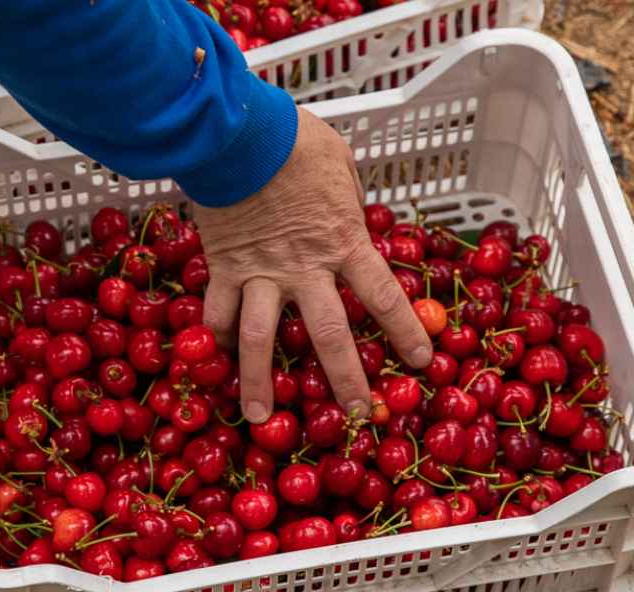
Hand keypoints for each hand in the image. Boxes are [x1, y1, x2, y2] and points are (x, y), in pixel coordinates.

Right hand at [198, 108, 432, 423]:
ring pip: (259, 339)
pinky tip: (213, 360)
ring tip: (258, 419)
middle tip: (355, 417)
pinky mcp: (222, 267)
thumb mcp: (341, 166)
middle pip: (329, 336)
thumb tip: (350, 221)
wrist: (238, 130)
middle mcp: (305, 268)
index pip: (384, 296)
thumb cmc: (294, 139)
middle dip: (345, 380)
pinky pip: (215, 312)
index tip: (420, 362)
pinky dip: (213, 338)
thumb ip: (348, 204)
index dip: (405, 332)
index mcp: (344, 241)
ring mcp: (260, 273)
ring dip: (259, 382)